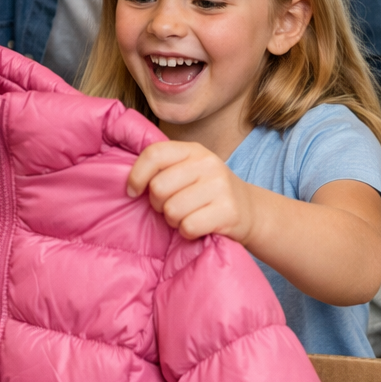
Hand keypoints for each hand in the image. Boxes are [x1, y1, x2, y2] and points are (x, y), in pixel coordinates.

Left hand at [127, 141, 255, 242]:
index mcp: (193, 150)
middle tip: (171, 207)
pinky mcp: (228, 211)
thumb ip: (163, 168)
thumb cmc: (208, 192)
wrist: (250, 210)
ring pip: (172, 210)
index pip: (154, 154)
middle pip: (158, 187)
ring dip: (174, 220)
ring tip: (188, 216)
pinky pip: (188, 227)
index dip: (137, 175)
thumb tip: (130, 182)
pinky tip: (199, 226)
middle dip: (158, 204)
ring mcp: (220, 187)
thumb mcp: (189, 170)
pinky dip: (188, 232)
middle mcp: (208, 163)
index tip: (134, 192)